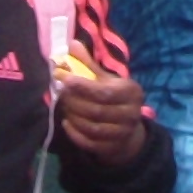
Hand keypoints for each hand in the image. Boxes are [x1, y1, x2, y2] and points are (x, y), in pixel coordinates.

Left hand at [56, 40, 148, 167]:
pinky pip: (89, 142)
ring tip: (64, 106)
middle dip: (74, 102)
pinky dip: (74, 133)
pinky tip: (67, 122)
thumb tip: (72, 44)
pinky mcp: (112, 148)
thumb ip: (89, 63)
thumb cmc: (115, 97)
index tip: (64, 80)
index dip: (82, 86)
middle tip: (60, 93)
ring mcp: (122, 133)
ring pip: (92, 127)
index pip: (104, 92)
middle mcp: (131, 114)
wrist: (128, 129)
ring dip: (74, 116)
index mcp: (131, 92)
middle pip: (97, 110)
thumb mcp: (106, 79)